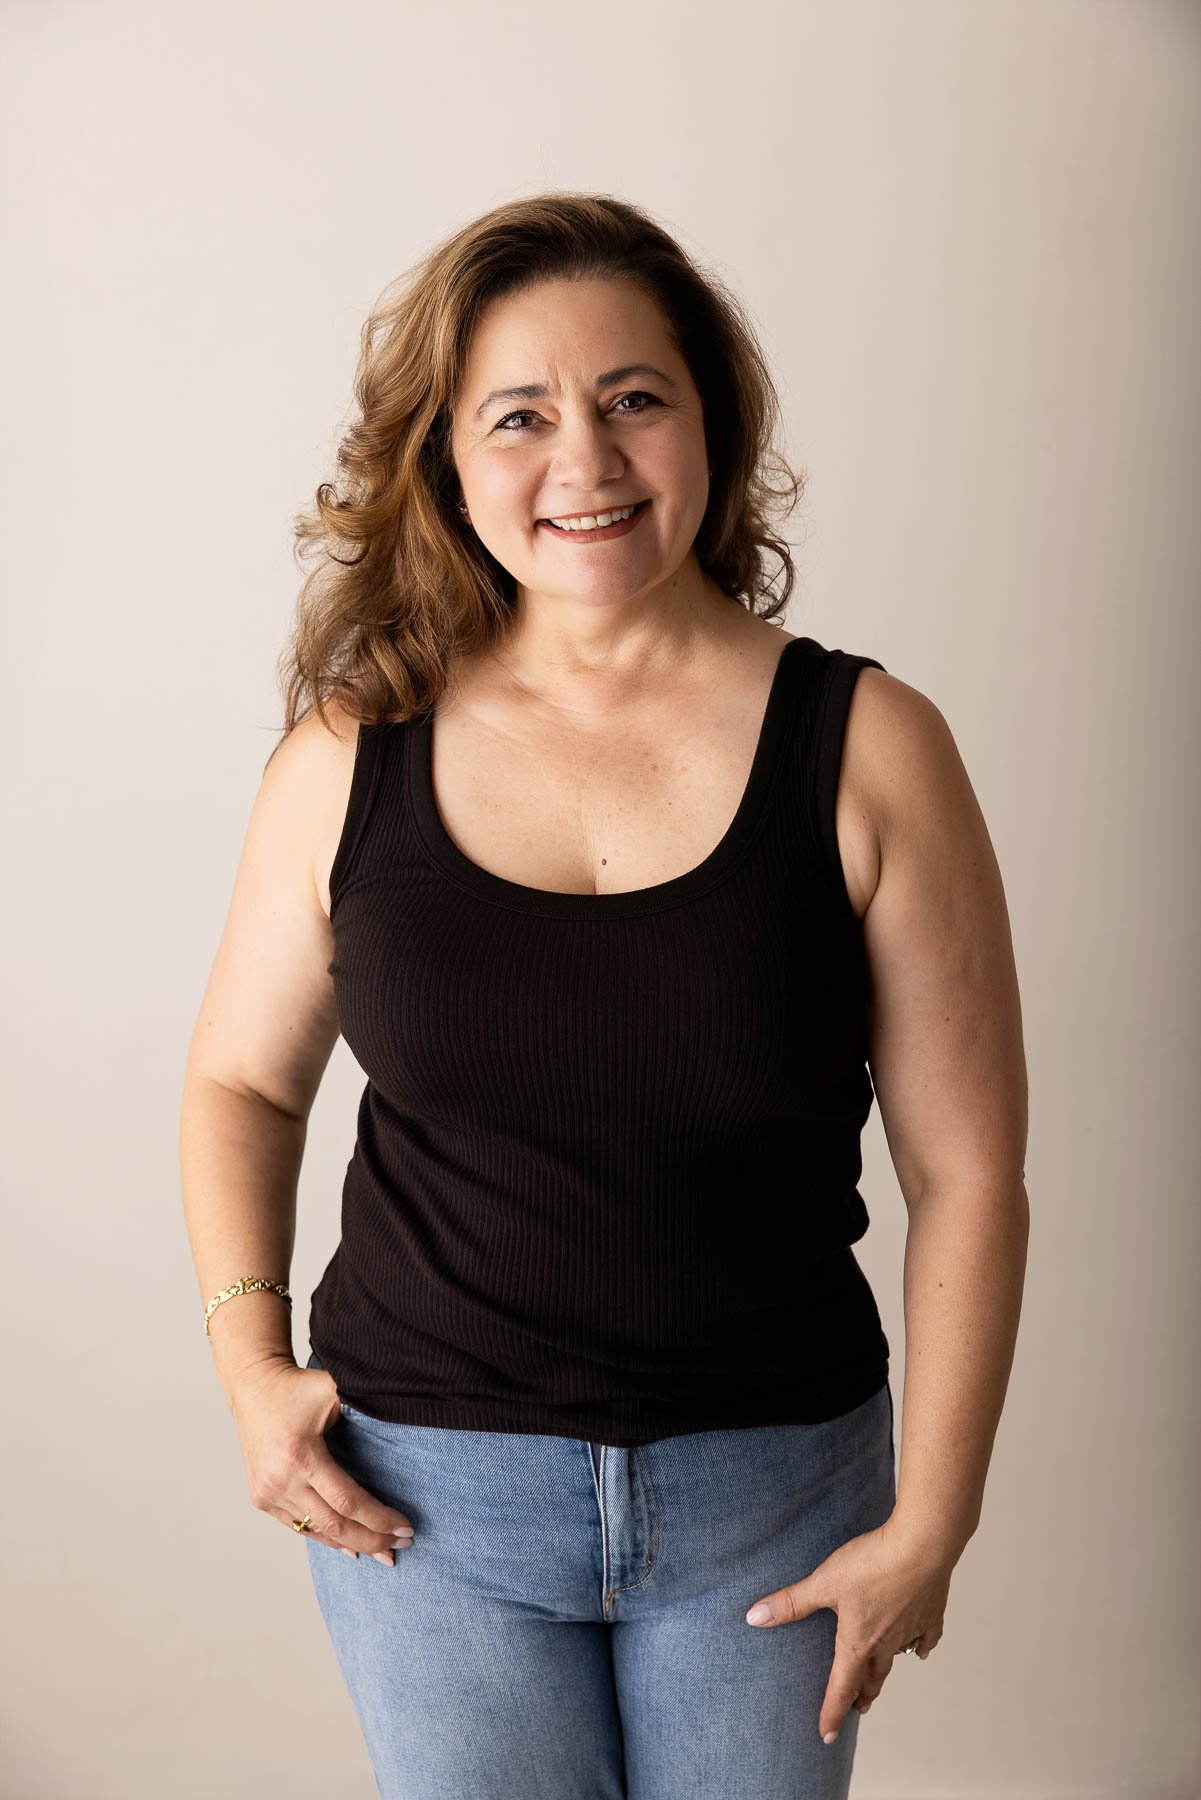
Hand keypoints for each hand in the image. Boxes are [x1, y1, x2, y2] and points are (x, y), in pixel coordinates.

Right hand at [229, 1355, 415, 1564]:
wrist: (253, 1387)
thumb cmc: (297, 1387)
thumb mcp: (333, 1389)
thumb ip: (367, 1406)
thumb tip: (407, 1416)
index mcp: (300, 1456)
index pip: (348, 1501)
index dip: (380, 1518)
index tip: (406, 1527)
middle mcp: (280, 1480)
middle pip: (334, 1526)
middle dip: (373, 1539)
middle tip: (402, 1545)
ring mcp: (267, 1493)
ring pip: (316, 1532)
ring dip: (352, 1544)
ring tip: (383, 1552)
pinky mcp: (261, 1499)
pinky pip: (299, 1527)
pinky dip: (326, 1538)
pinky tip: (349, 1546)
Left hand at [743, 1517, 951, 1743]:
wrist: (922, 1547)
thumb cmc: (872, 1564)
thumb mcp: (824, 1581)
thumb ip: (791, 1602)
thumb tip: (754, 1617)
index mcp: (858, 1642)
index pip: (841, 1687)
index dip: (831, 1713)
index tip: (826, 1735)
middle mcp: (886, 1644)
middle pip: (871, 1678)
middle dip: (861, 1696)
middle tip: (857, 1709)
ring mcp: (911, 1630)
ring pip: (896, 1660)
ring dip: (884, 1674)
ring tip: (878, 1684)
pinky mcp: (930, 1613)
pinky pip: (926, 1638)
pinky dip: (921, 1647)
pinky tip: (920, 1650)